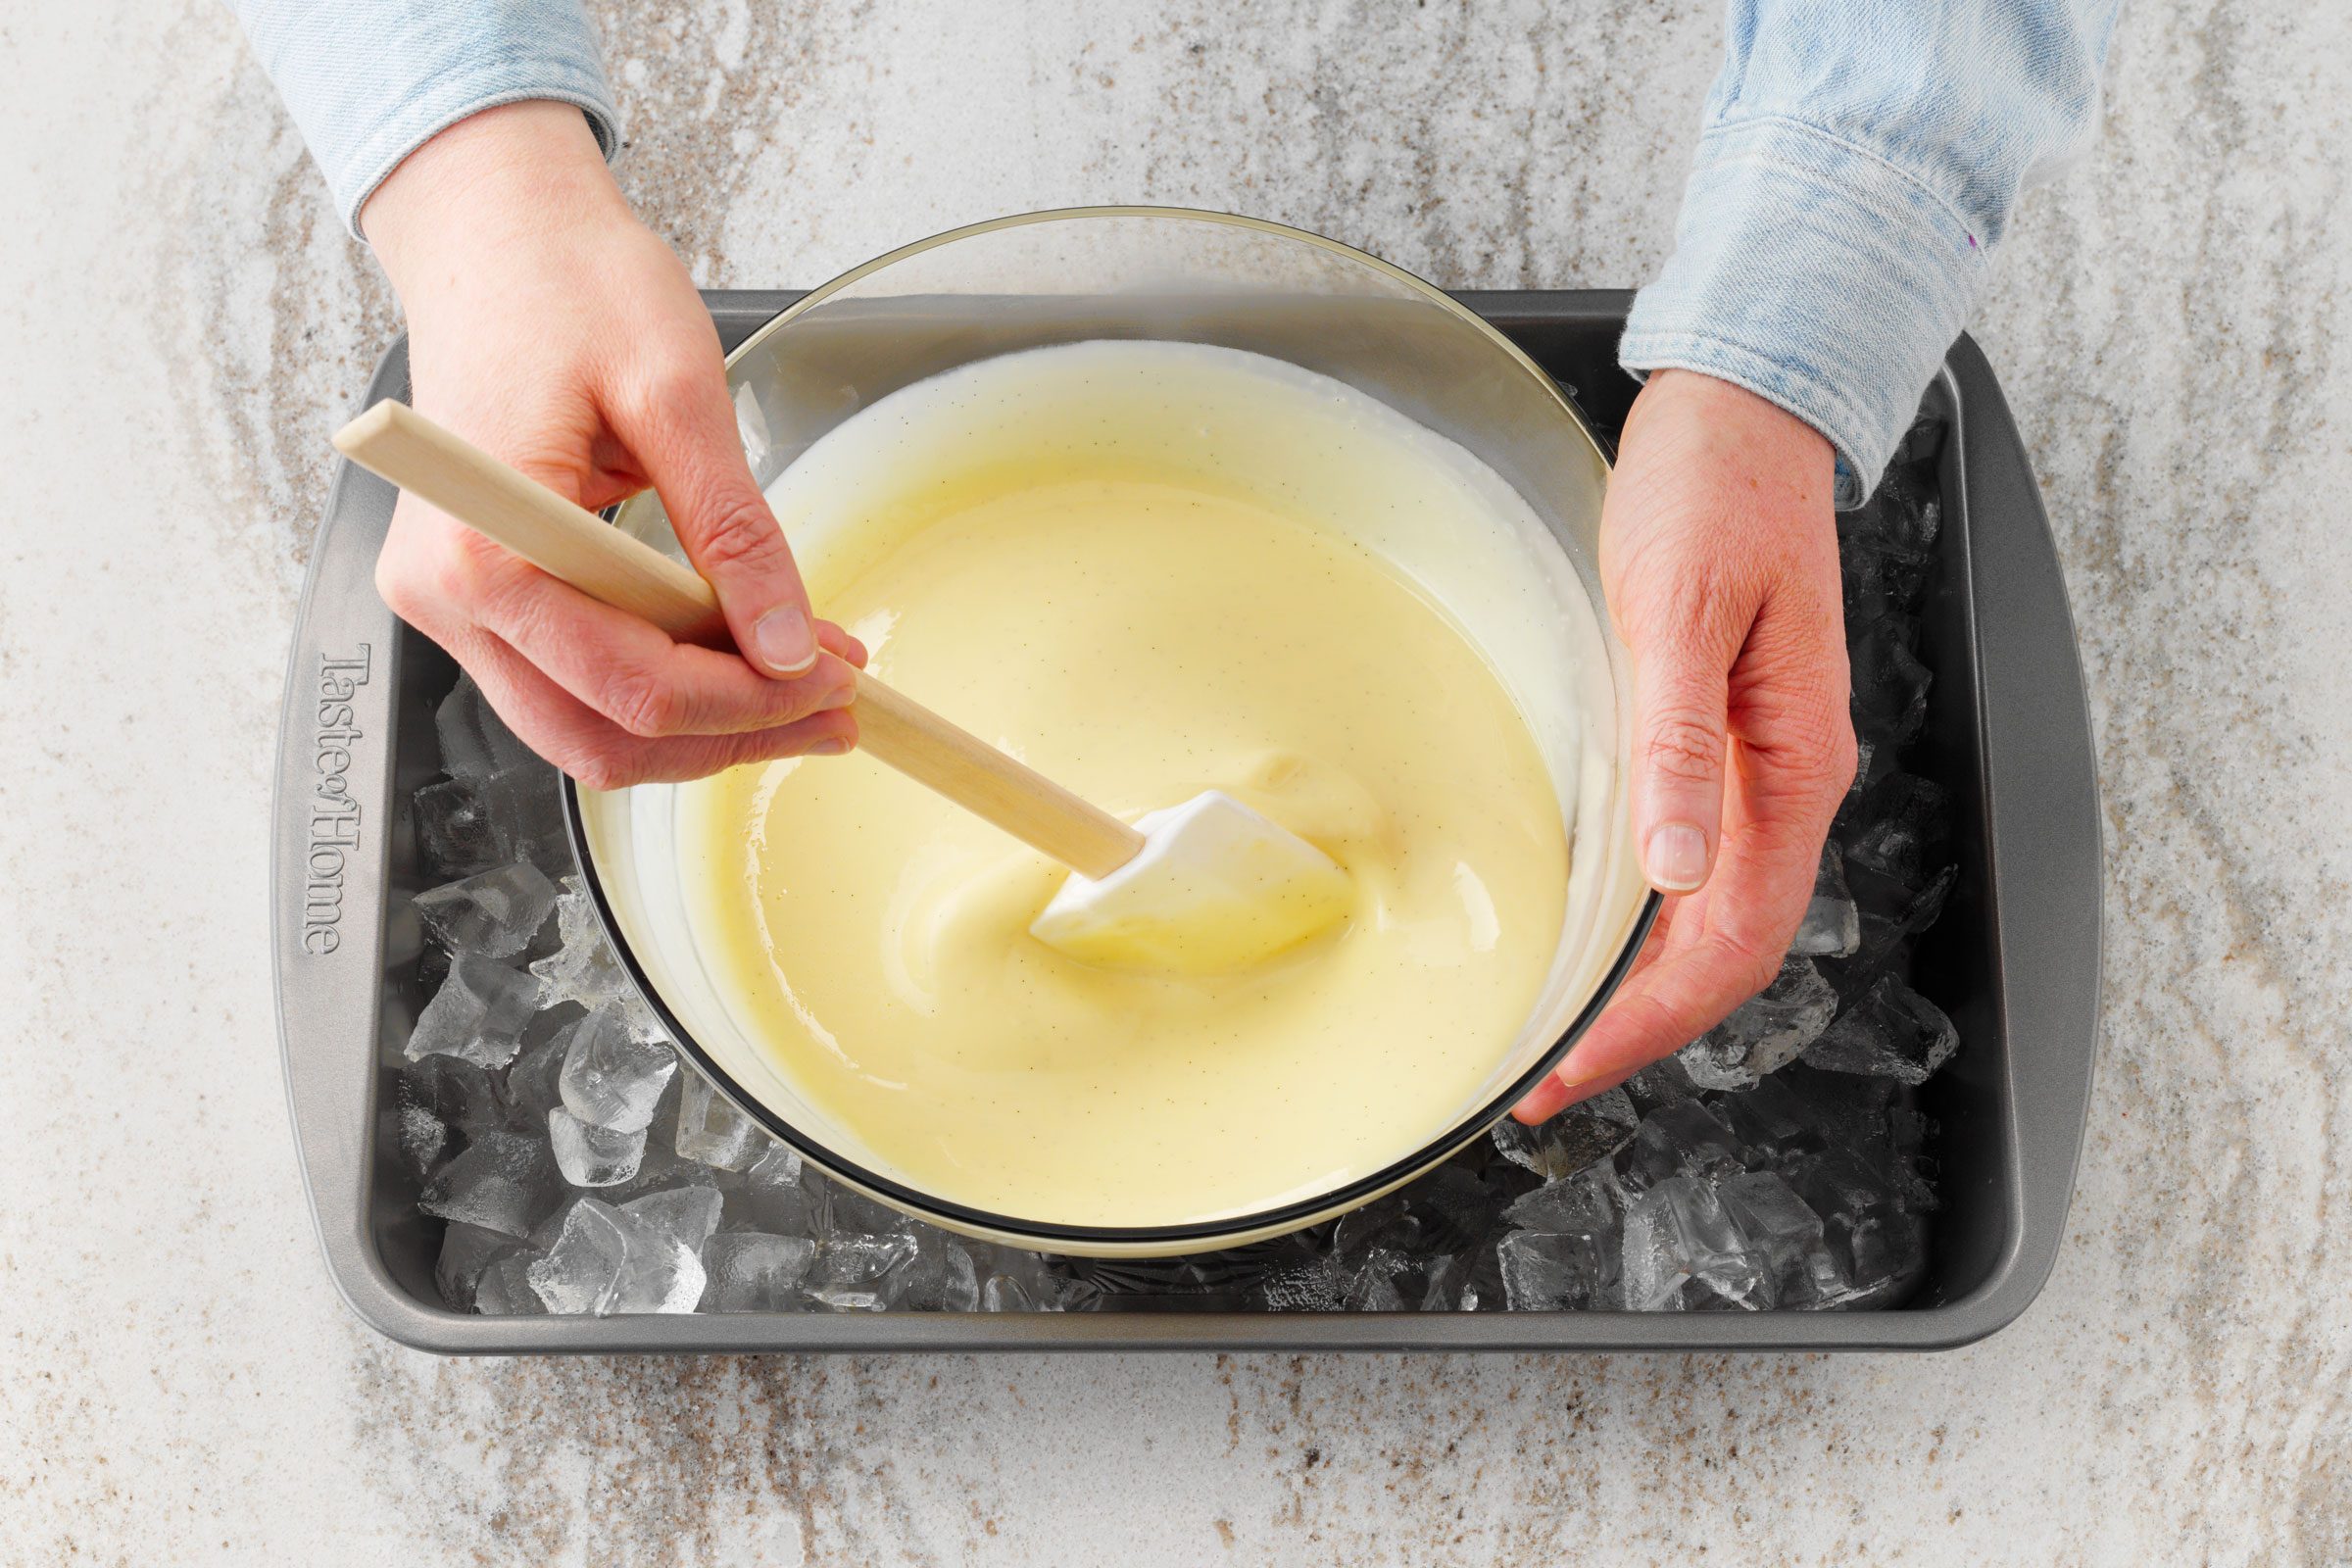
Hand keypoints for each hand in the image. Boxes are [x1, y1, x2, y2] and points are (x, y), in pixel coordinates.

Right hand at [364, 102, 864, 788]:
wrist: (493, 231)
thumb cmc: (567, 285)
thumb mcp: (677, 395)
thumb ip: (734, 532)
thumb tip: (785, 644)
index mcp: (484, 550)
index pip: (633, 684)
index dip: (750, 702)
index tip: (835, 680)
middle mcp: (444, 594)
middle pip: (602, 734)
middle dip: (731, 733)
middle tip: (835, 707)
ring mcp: (449, 602)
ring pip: (583, 728)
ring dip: (698, 728)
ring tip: (798, 691)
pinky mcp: (474, 594)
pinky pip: (569, 682)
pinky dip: (656, 689)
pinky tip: (733, 663)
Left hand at [1515, 370, 1855, 1121]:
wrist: (1743, 416)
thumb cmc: (1715, 495)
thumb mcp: (1680, 613)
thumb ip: (1681, 743)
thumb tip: (1675, 869)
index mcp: (1792, 767)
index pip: (1733, 942)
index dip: (1652, 1023)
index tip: (1571, 1069)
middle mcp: (1786, 783)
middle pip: (1727, 949)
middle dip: (1640, 1027)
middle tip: (1542, 1076)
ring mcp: (1760, 765)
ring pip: (1712, 914)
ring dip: (1640, 983)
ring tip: (1554, 1026)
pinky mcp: (1725, 739)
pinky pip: (1695, 860)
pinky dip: (1643, 918)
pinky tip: (1589, 928)